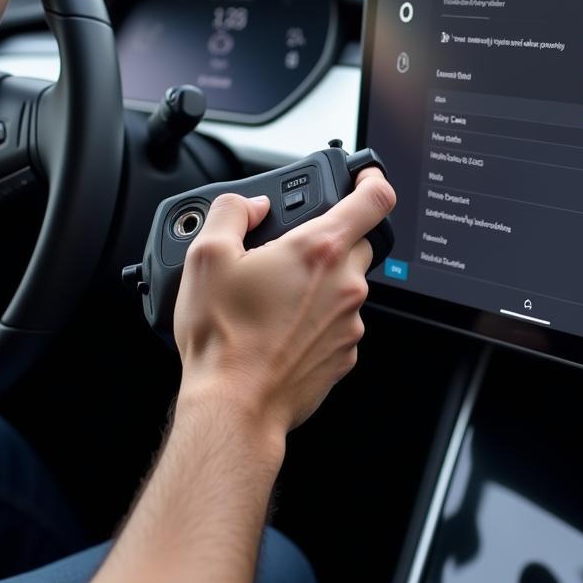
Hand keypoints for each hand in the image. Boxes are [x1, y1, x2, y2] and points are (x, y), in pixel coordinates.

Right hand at [173, 168, 395, 439]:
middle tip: (291, 252)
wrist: (236, 406)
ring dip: (321, 284)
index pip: (375, 199)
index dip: (373, 179)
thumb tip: (251, 206)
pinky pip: (339, 323)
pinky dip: (317, 320)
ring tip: (274, 301)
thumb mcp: (207, 257)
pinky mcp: (345, 354)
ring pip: (347, 286)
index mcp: (319, 250)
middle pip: (359, 243)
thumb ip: (232, 213)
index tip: (364, 176)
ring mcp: (350, 323)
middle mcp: (345, 285)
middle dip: (331, 240)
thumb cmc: (224, 339)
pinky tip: (281, 330)